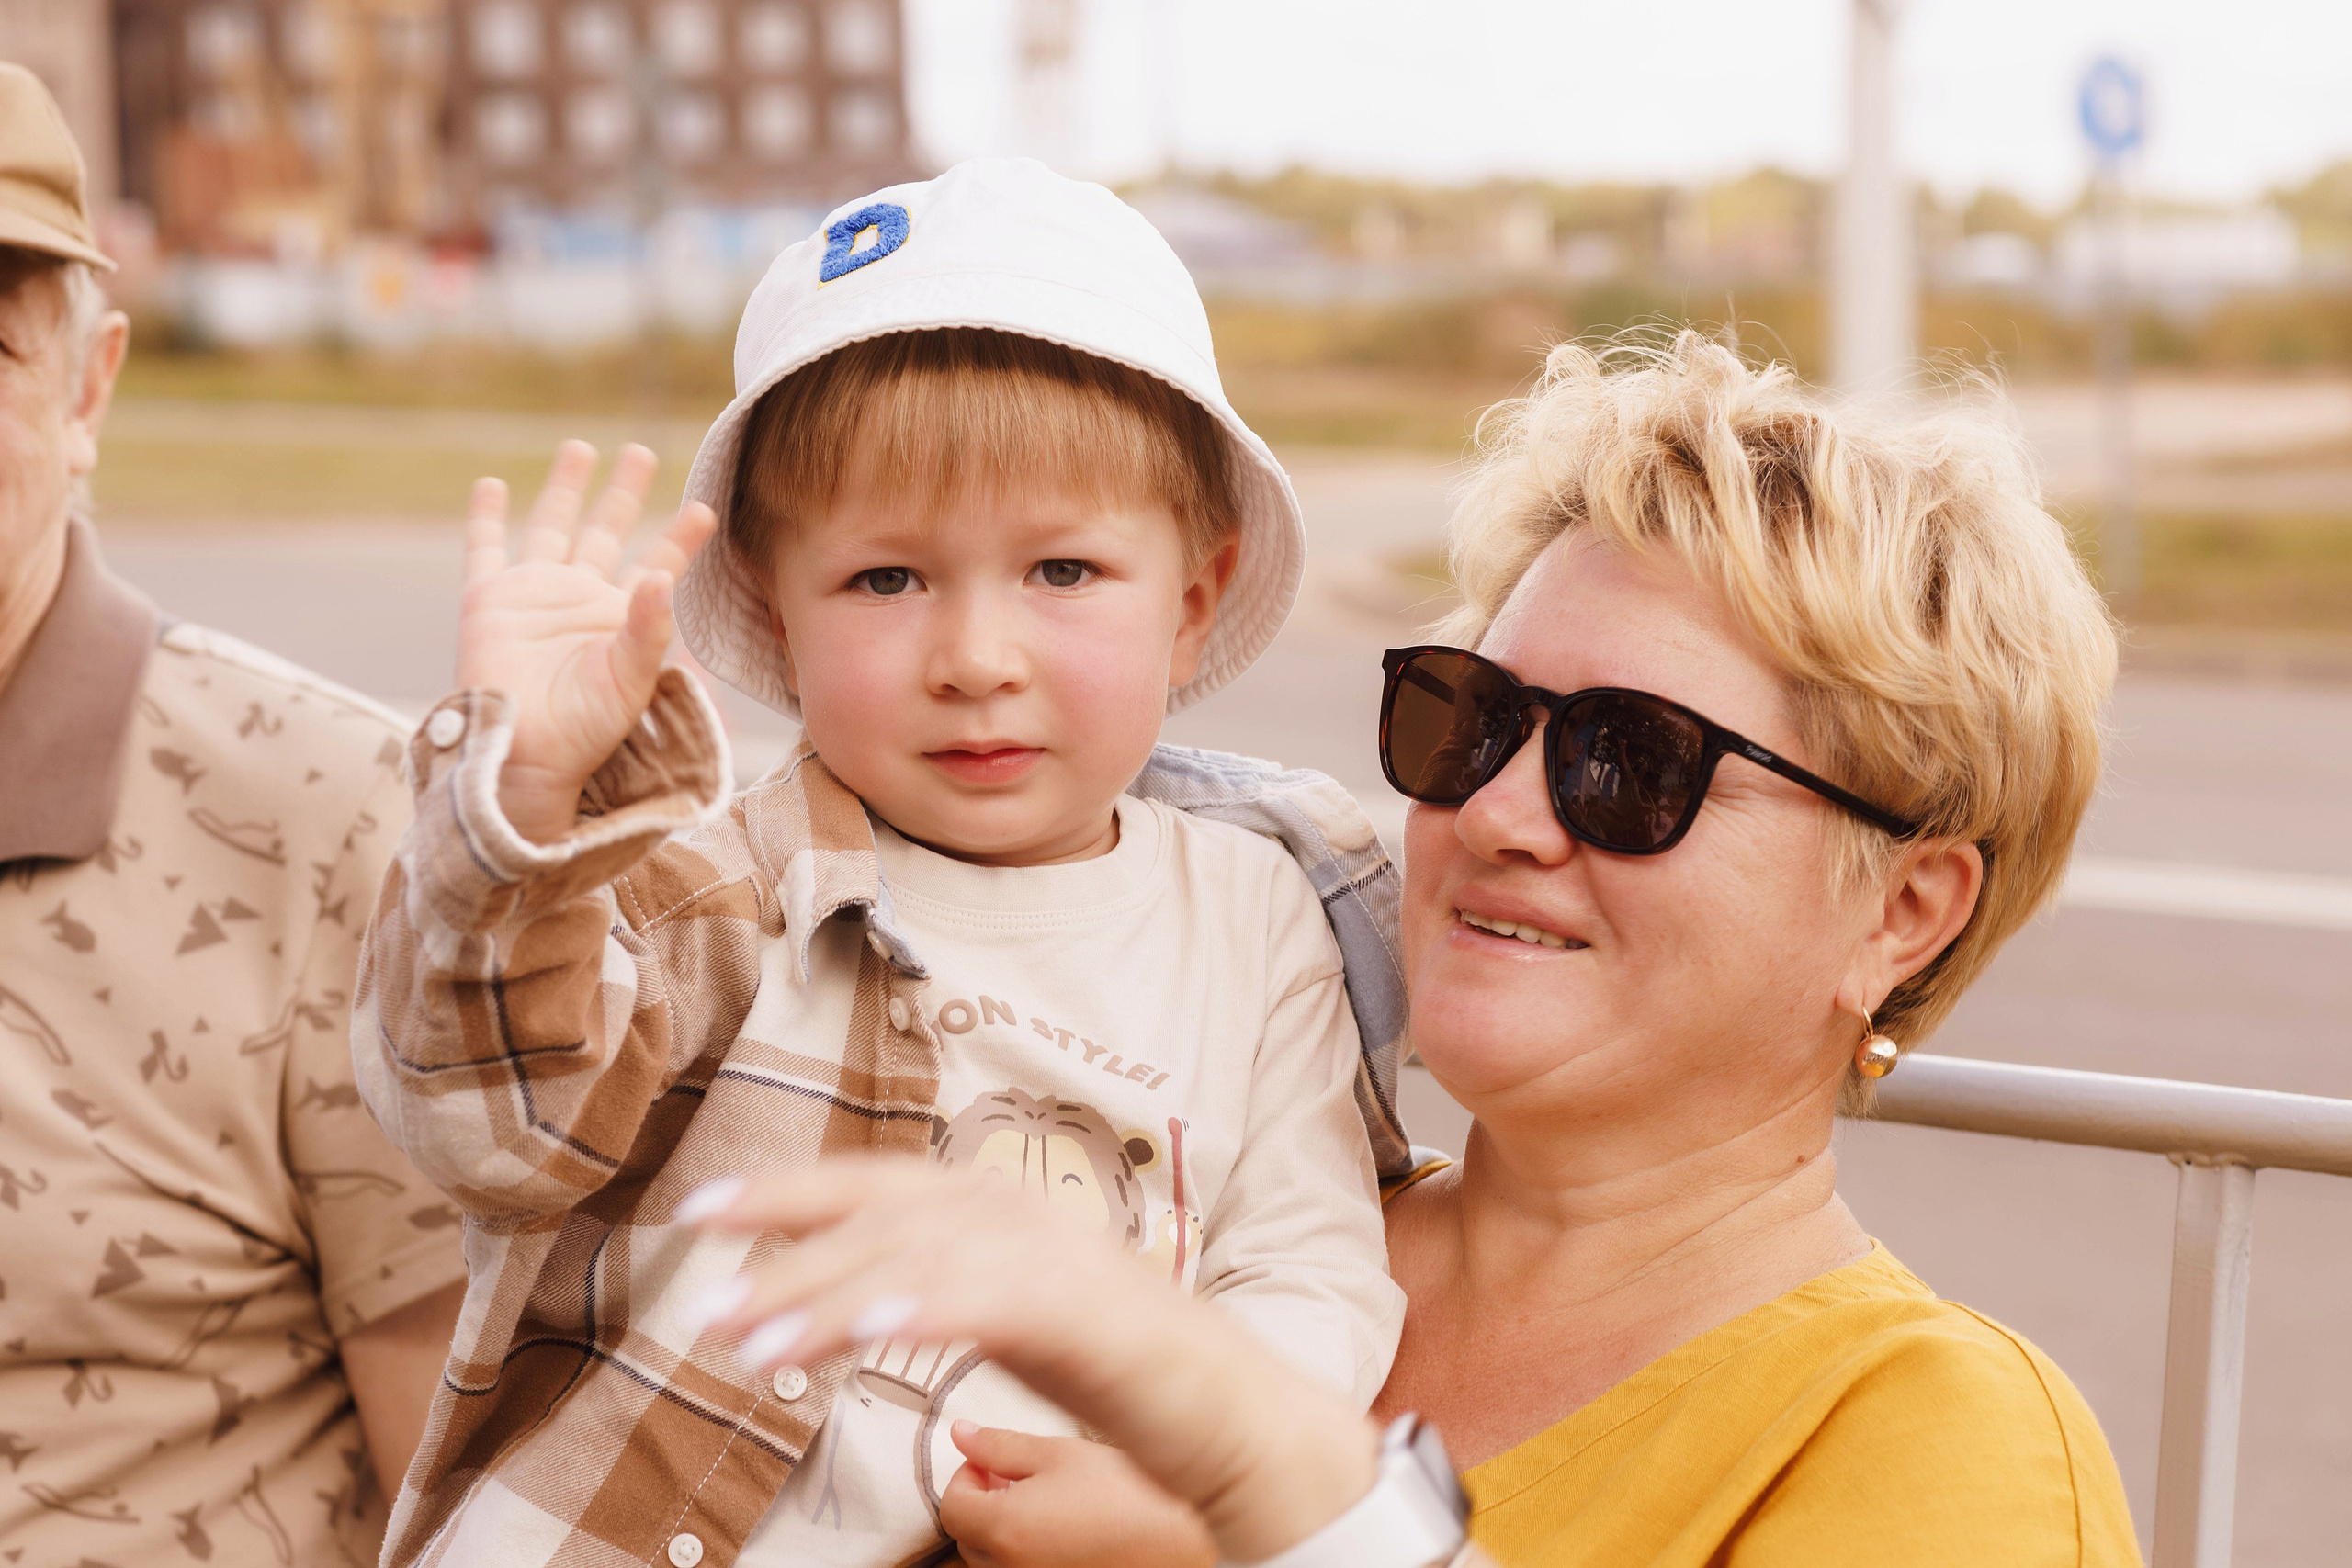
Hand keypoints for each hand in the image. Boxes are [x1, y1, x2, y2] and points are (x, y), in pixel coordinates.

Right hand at [457, 441, 717, 842]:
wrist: (527, 755)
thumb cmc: (585, 728)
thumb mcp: (628, 677)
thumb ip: (647, 628)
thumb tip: (656, 577)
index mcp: (622, 616)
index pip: (660, 564)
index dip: (681, 537)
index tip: (706, 509)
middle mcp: (581, 597)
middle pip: (606, 530)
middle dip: (623, 491)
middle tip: (641, 451)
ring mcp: (535, 594)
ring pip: (553, 525)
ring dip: (565, 487)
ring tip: (581, 448)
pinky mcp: (489, 598)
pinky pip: (486, 548)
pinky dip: (486, 517)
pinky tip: (491, 484)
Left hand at [683, 1157, 1378, 1563]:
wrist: (1236, 1414)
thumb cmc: (1121, 1373)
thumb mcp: (1013, 1317)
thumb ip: (937, 1292)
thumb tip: (844, 1300)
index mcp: (1002, 1205)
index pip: (874, 1181)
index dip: (783, 1189)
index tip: (699, 1209)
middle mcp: (1024, 1211)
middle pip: (882, 1210)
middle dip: (783, 1247)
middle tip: (704, 1297)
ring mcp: (1058, 1255)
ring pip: (918, 1256)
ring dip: (826, 1295)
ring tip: (752, 1339)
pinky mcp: (1085, 1309)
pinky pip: (987, 1300)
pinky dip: (921, 1307)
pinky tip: (862, 1332)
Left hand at [940, 1426, 1215, 1567]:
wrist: (1188, 1537)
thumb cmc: (1128, 1489)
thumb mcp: (1060, 1453)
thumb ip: (1000, 1445)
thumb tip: (959, 1433)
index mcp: (1003, 1528)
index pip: (951, 1505)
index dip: (969, 1475)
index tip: (997, 1460)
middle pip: (968, 1538)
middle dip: (983, 1504)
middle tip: (1021, 1477)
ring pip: (992, 1563)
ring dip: (1004, 1533)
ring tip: (1049, 1504)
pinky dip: (1028, 1554)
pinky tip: (1066, 1530)